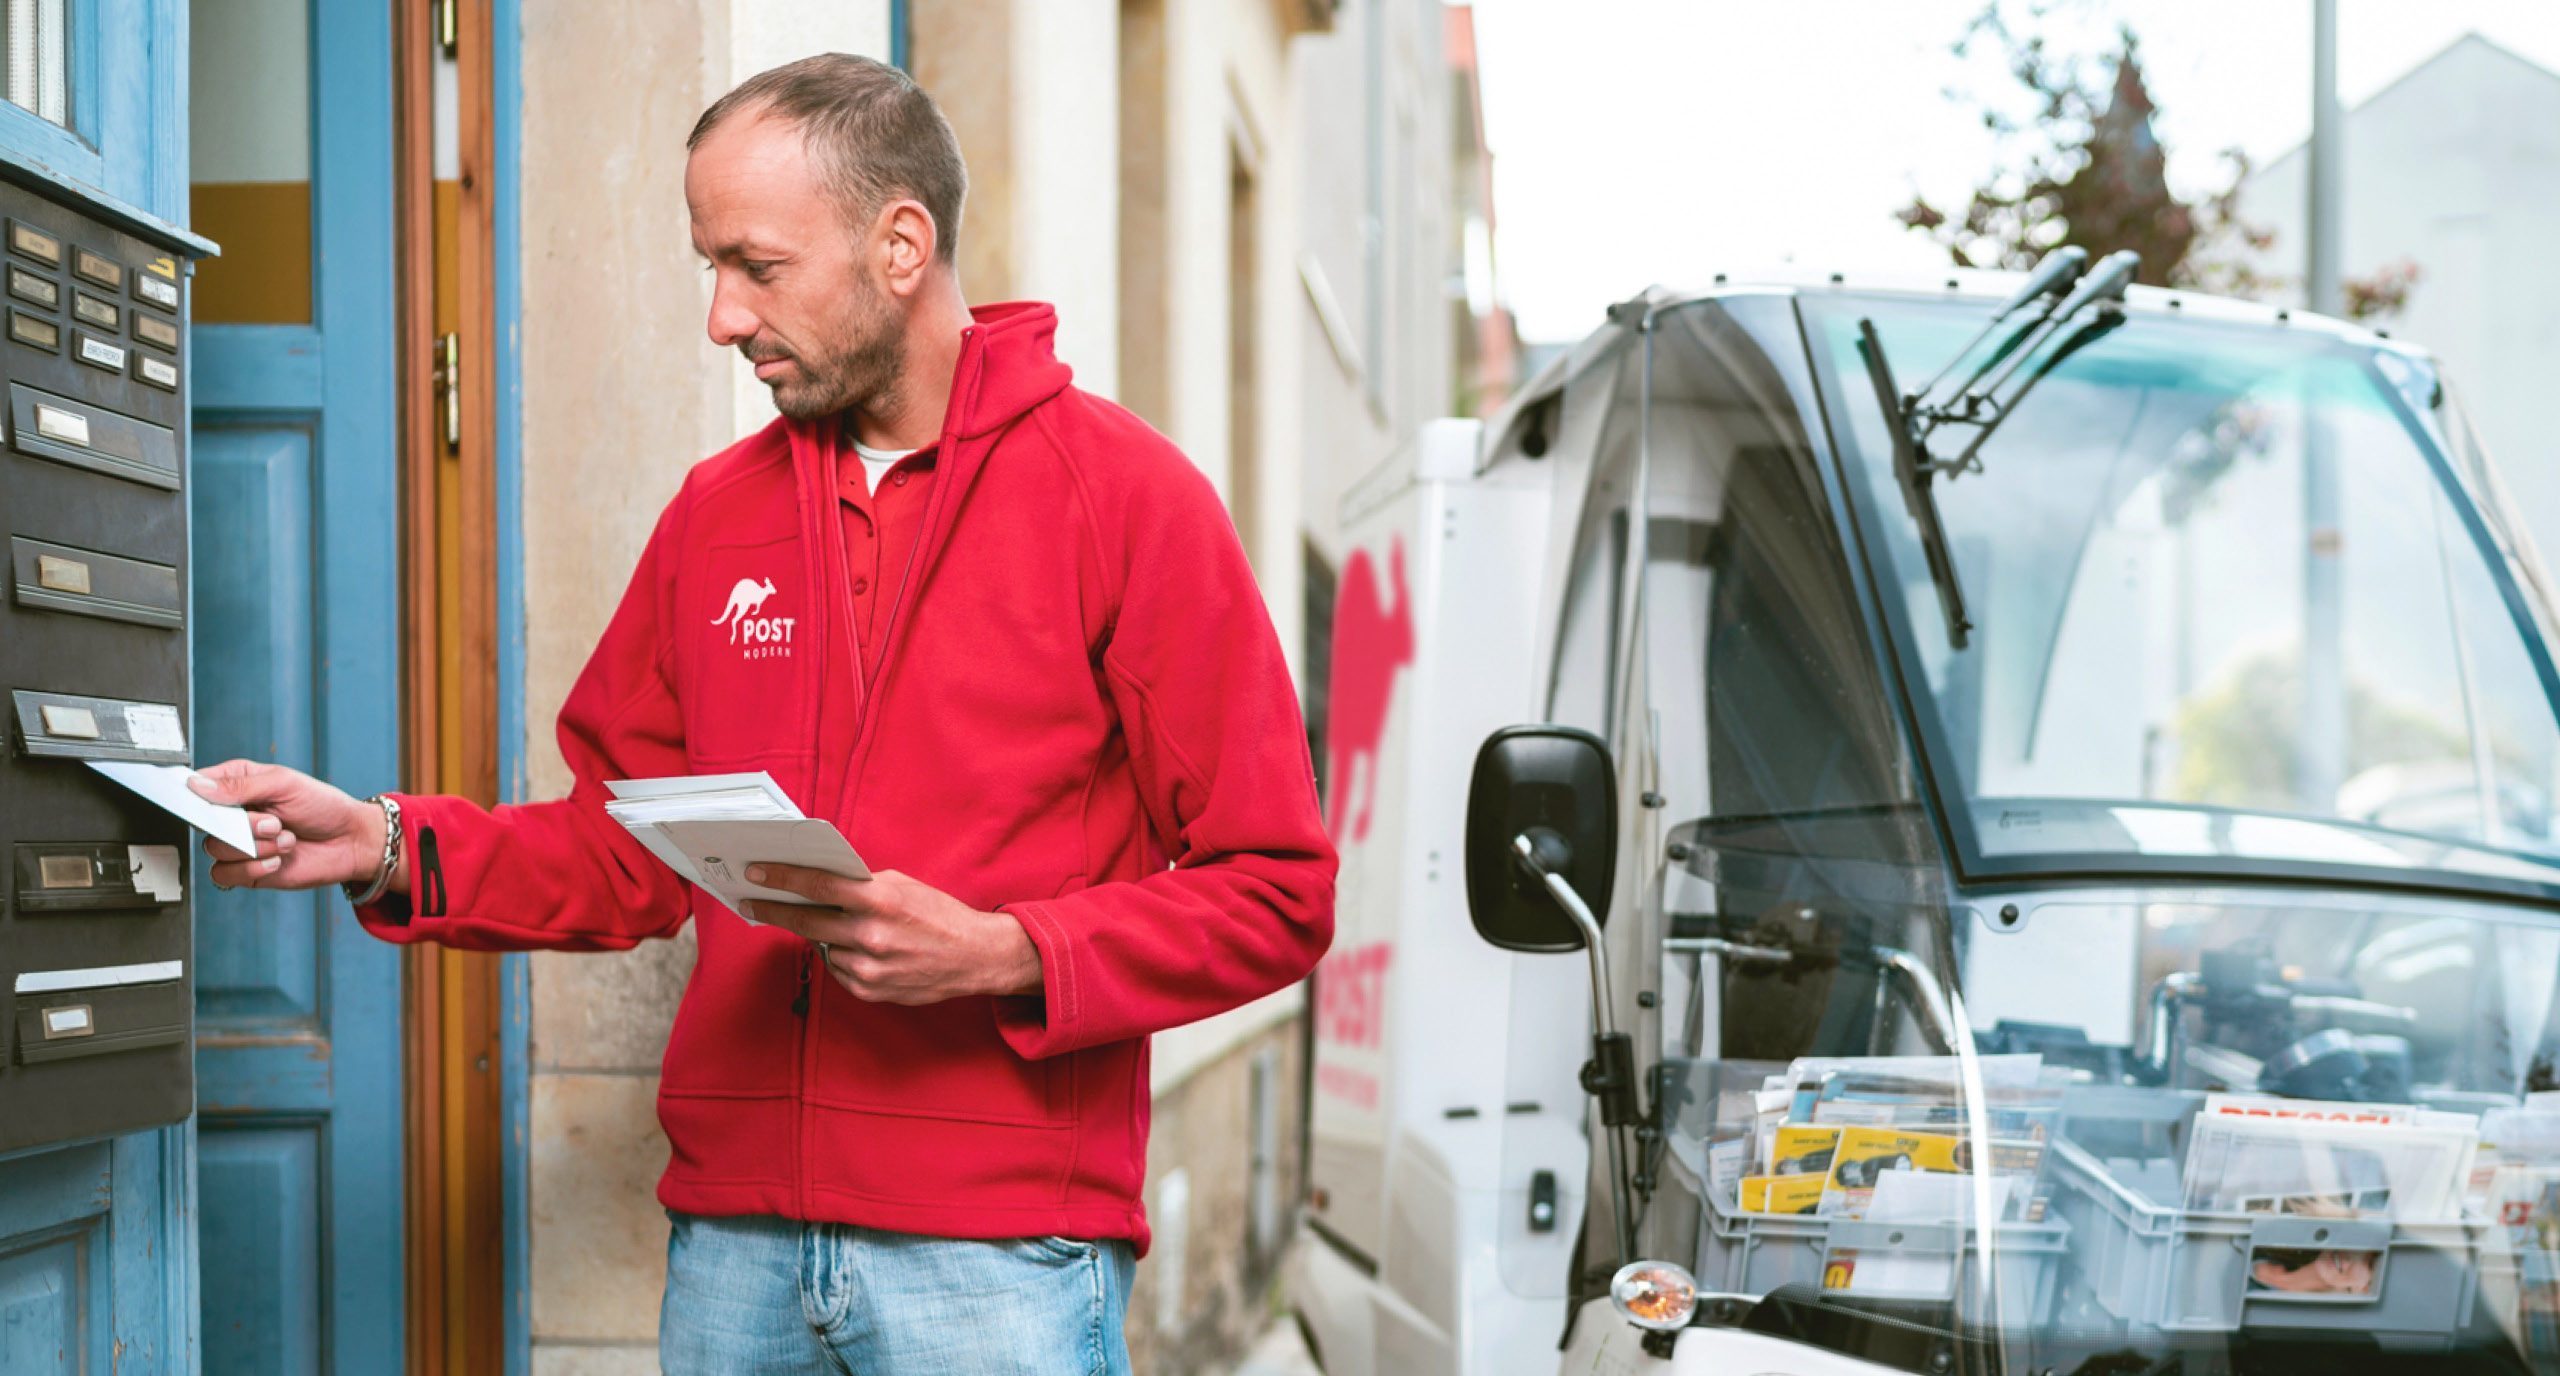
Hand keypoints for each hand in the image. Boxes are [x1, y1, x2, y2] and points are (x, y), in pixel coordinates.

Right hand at [187, 760, 390, 892]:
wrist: (351, 841)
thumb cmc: (324, 807)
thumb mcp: (285, 784)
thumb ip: (240, 786)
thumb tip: (198, 785)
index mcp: (238, 784)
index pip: (196, 786)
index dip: (194, 795)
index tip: (206, 801)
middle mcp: (233, 814)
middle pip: (203, 821)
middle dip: (242, 825)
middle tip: (274, 822)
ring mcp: (238, 843)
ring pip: (214, 848)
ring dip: (254, 846)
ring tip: (285, 839)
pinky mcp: (246, 870)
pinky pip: (224, 874)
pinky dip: (251, 869)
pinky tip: (276, 860)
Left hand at [744, 864, 1040, 1005]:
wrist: (974, 957)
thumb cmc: (939, 916)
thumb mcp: (902, 886)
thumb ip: (861, 885)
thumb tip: (820, 884)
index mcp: (880, 901)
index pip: (819, 884)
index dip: (782, 878)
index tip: (755, 873)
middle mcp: (871, 935)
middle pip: (807, 921)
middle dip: (776, 910)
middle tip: (753, 903)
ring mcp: (869, 967)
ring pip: (823, 947)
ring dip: (823, 936)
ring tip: (843, 928)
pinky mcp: (869, 990)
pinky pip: (838, 969)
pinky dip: (842, 957)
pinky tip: (861, 950)